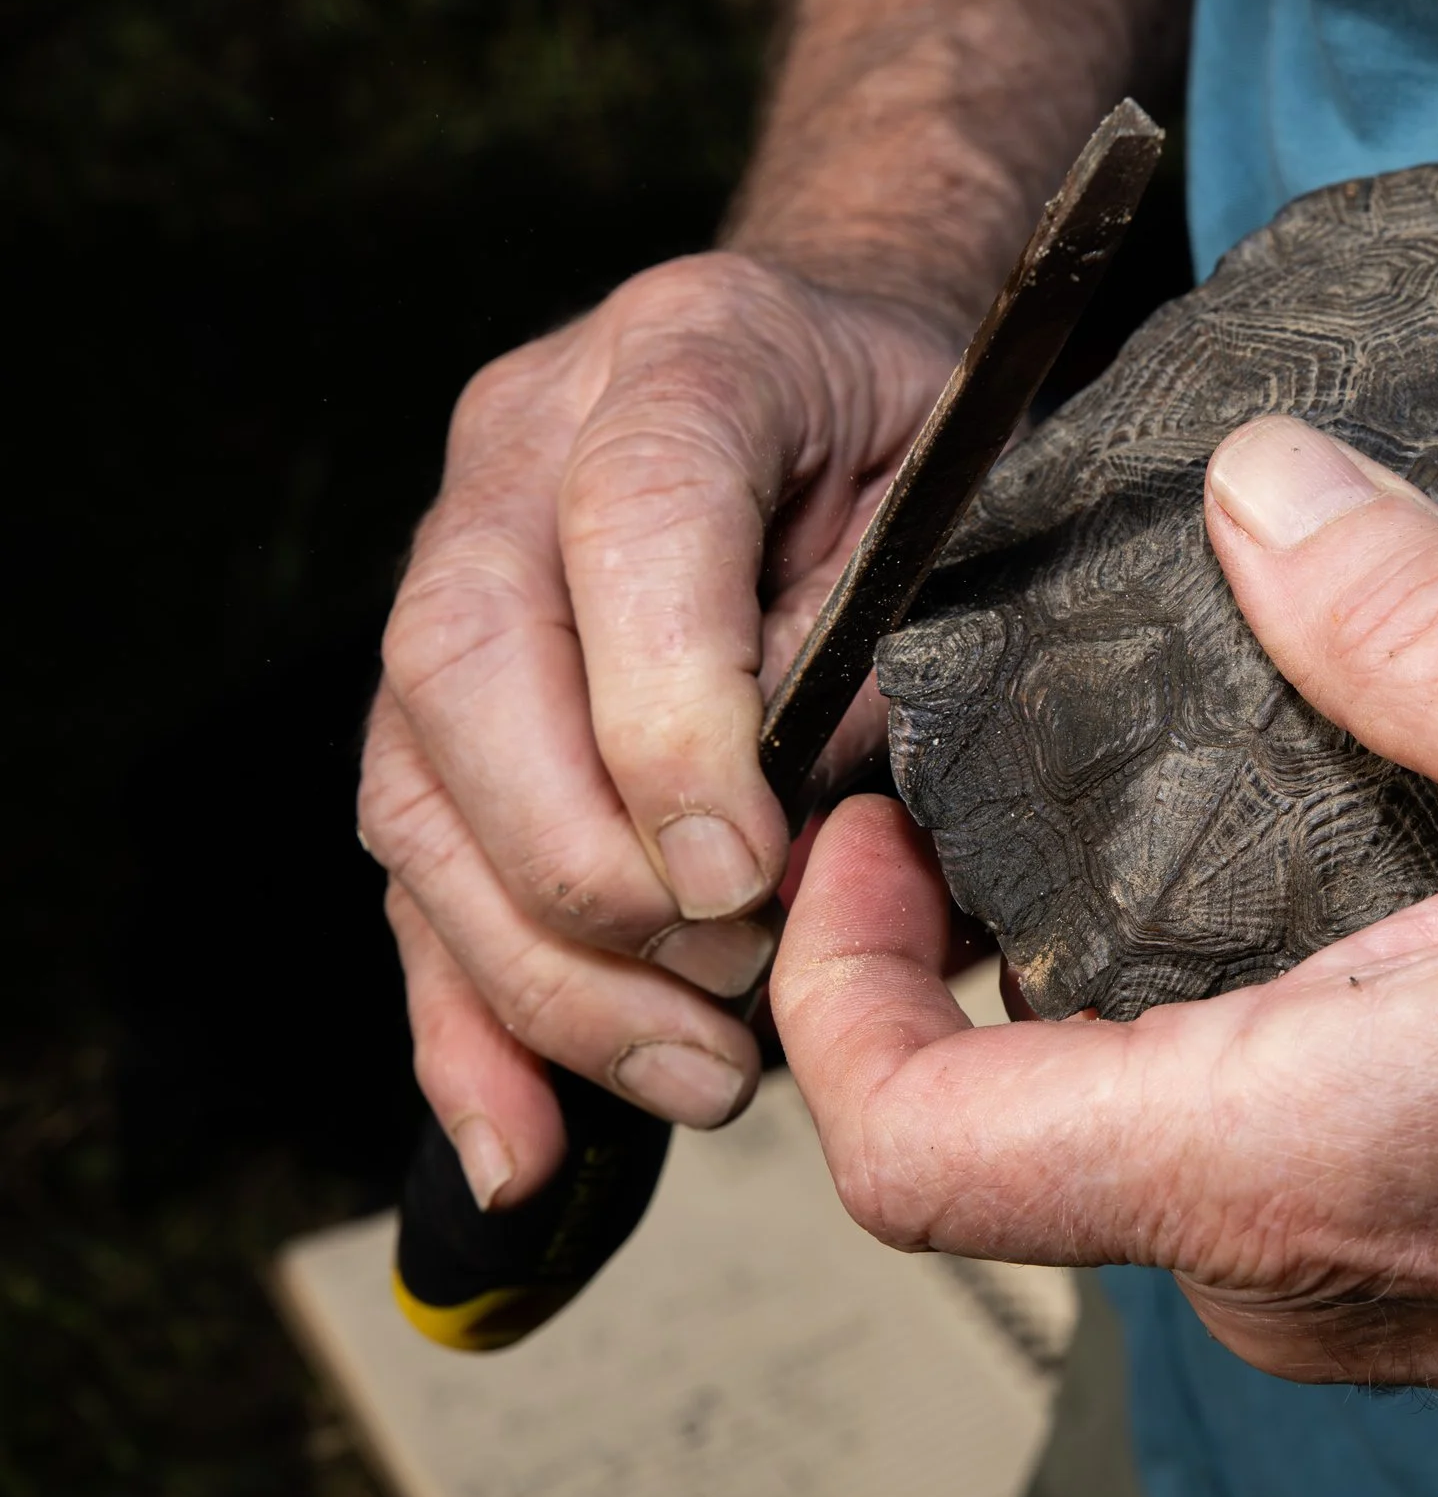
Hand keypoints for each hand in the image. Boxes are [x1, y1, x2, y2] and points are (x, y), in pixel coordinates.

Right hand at [359, 252, 956, 1207]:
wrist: (848, 369)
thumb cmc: (925, 441)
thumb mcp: (963, 501)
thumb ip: (888, 640)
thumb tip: (798, 836)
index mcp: (687, 353)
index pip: (633, 518)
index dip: (666, 710)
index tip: (747, 872)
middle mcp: (526, 445)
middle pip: (464, 665)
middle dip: (583, 868)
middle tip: (726, 987)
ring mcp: (457, 563)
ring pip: (418, 786)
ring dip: (542, 972)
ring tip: (695, 1077)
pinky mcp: (438, 693)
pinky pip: (415, 863)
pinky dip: (466, 1019)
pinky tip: (521, 1143)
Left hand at [775, 417, 1437, 1465]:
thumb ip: (1426, 624)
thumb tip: (1254, 490)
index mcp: (1291, 1161)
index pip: (912, 1149)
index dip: (830, 979)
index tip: (868, 823)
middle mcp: (1293, 1273)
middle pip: (999, 1141)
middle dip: (946, 960)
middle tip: (984, 779)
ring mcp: (1367, 1306)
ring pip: (1124, 1156)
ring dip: (1084, 995)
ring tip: (1134, 815)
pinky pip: (1244, 1178)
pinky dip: (1200, 1044)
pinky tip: (1303, 910)